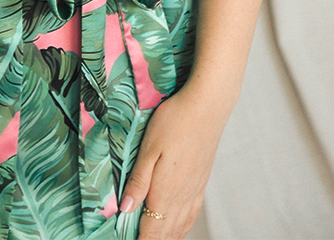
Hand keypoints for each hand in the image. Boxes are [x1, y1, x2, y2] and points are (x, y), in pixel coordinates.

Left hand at [118, 82, 229, 238]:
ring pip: (180, 225)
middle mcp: (182, 196)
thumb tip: (126, 209)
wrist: (207, 106)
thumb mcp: (149, 147)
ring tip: (154, 239)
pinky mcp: (201, 181)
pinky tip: (179, 226)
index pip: (151, 229)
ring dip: (167, 236)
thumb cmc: (175, 121)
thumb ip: (139, 180)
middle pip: (166, 232)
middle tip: (136, 239)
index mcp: (166, 191)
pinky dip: (183, 226)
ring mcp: (194, 189)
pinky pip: (192, 213)